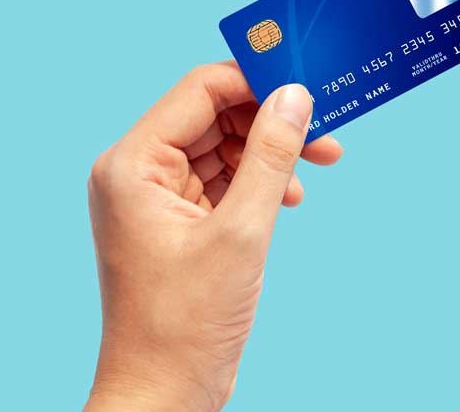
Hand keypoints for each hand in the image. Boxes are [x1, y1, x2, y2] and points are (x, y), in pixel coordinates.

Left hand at [85, 63, 342, 411]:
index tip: (308, 79)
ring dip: (272, 152)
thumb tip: (296, 96)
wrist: (163, 393)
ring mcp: (156, 198)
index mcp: (133, 164)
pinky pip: (223, 179)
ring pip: (224, 146)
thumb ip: (272, 156)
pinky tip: (291, 197)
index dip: (256, 79)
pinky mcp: (177, 222)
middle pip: (215, 115)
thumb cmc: (185, 322)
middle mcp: (138, 173)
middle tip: (326, 129)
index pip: (201, 91)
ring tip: (320, 162)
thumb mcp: (241, 231)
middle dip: (272, 119)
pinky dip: (260, 181)